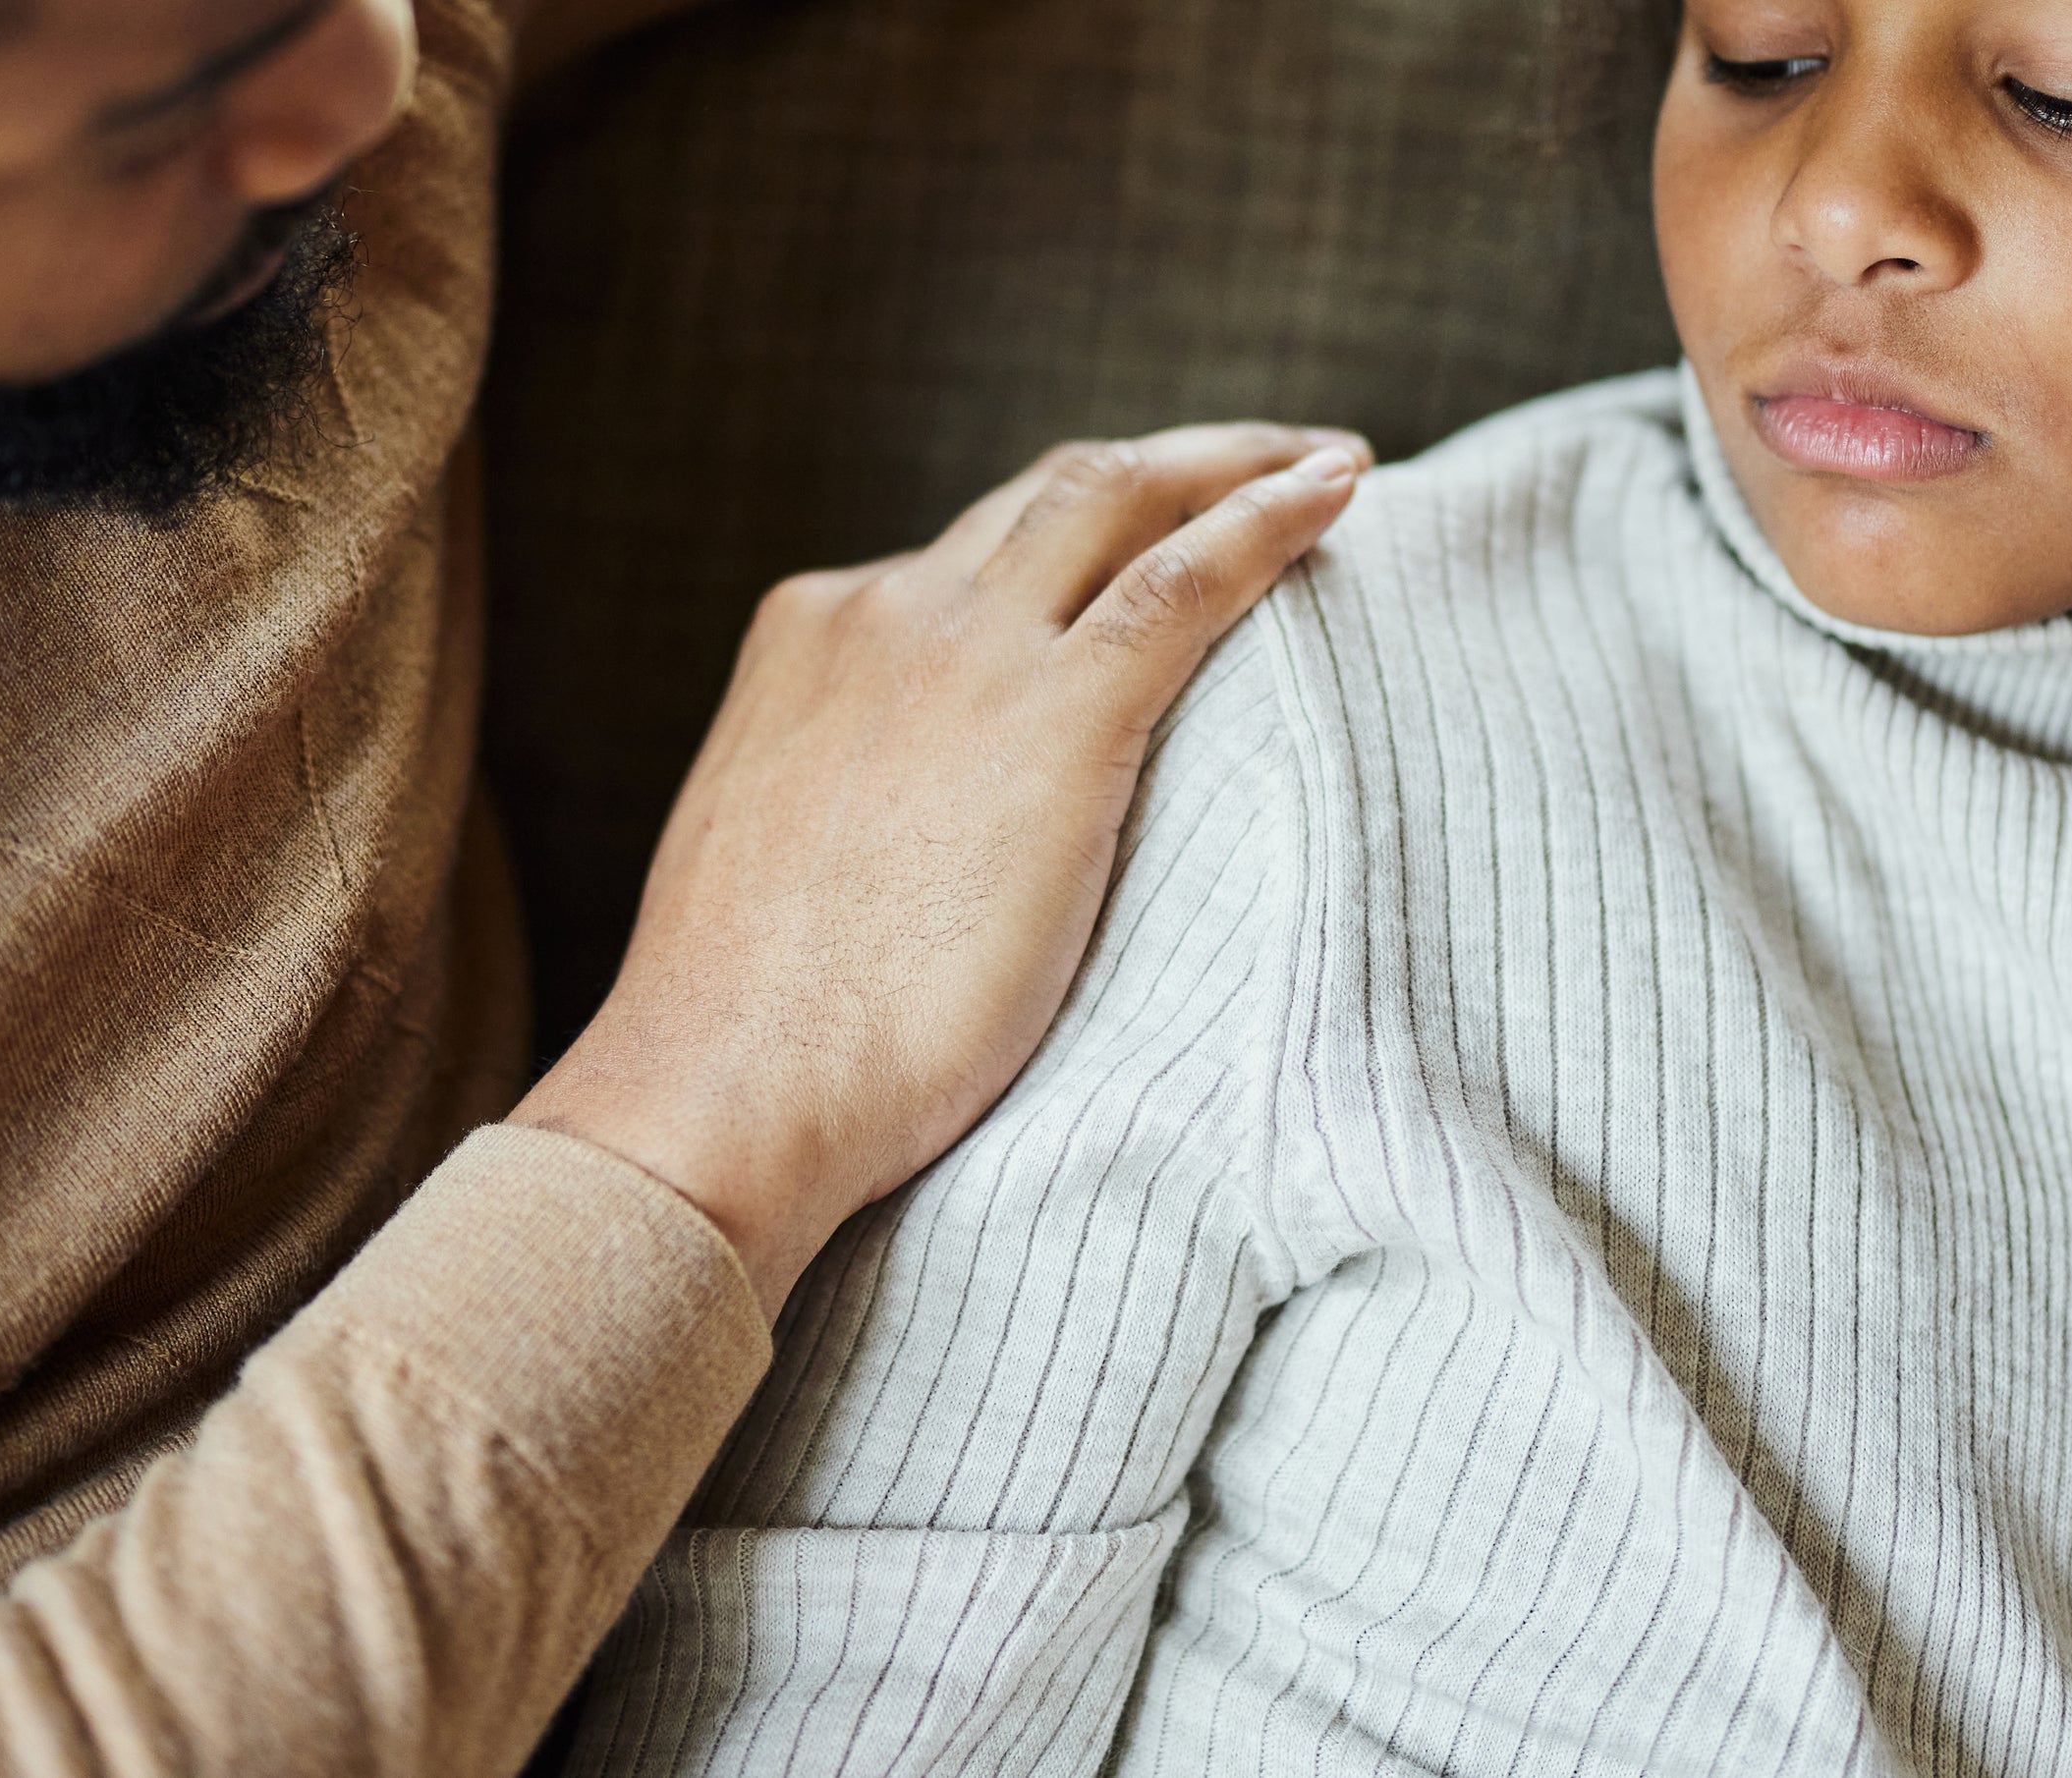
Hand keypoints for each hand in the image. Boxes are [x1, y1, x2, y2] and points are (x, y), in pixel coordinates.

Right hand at [511, 423, 1369, 1314]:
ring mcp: (970, 653)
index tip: (1145, 544)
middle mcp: (887, 610)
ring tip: (1329, 465)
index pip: (969, 551)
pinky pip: (1189, 579)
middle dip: (1172, 466)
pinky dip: (1272, 518)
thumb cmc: (753, 1038)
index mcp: (811, 634)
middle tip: (1269, 465)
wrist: (732, 1088)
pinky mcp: (1058, 719)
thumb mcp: (778, 866)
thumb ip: (849, 806)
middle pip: (1058, 492)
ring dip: (1238, 466)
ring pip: (1125, 499)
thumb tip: (904, 846)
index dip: (1072, 538)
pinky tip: (1339, 490)